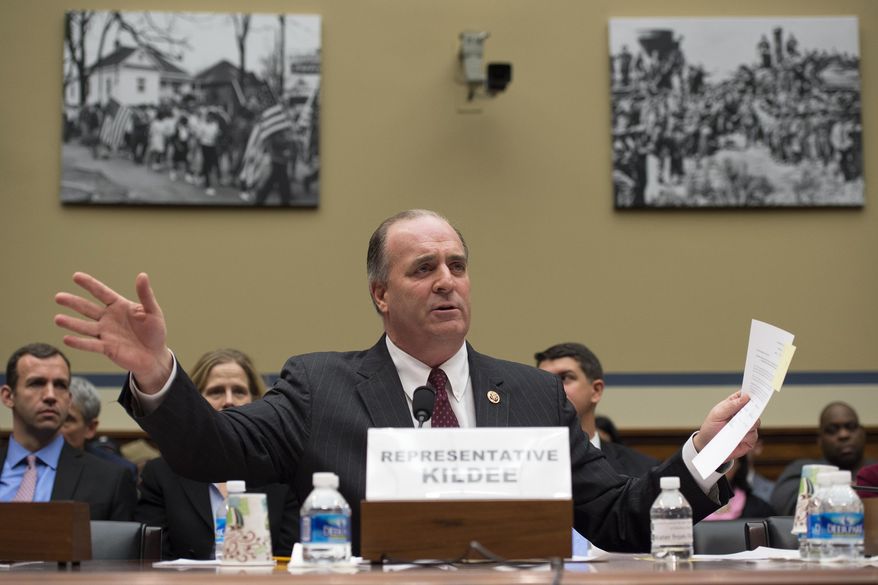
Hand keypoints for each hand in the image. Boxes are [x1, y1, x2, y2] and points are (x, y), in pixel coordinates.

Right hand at [54, 272, 171, 392]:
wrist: (155, 356)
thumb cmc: (155, 332)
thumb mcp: (153, 312)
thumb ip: (146, 295)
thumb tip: (142, 275)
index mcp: (119, 307)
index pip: (102, 293)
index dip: (90, 285)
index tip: (76, 276)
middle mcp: (109, 319)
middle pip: (88, 309)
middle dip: (73, 303)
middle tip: (58, 297)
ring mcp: (106, 333)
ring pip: (85, 327)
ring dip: (71, 323)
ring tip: (57, 319)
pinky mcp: (107, 348)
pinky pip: (91, 345)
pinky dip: (79, 343)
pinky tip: (67, 339)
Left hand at [693, 391, 759, 461]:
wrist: (707, 444)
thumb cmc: (711, 426)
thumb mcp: (717, 414)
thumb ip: (731, 405)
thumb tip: (746, 397)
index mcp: (736, 404)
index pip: (747, 395)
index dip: (752, 392)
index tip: (755, 391)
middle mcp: (744, 415)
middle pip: (756, 408)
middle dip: (753, 409)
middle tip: (747, 410)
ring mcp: (748, 427)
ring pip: (756, 422)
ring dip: (747, 424)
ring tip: (737, 426)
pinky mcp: (749, 439)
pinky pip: (753, 436)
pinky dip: (746, 436)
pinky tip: (737, 436)